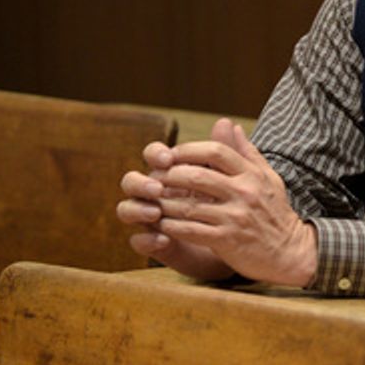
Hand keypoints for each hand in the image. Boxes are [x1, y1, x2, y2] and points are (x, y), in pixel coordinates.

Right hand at [118, 135, 232, 279]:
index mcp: (171, 172)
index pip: (154, 156)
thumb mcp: (229, 178)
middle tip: (158, 188)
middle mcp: (156, 193)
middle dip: (140, 183)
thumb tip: (225, 121)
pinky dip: (147, 240)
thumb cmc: (228, 203)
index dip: (155, 154)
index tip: (168, 158)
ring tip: (156, 213)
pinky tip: (163, 239)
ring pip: (127, 209)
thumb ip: (225, 152)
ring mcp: (152, 218)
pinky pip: (139, 241)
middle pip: (131, 181)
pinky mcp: (155, 243)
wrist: (237, 241)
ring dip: (137, 209)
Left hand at [147, 119, 318, 286]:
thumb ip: (247, 151)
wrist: (291, 252)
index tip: (171, 155)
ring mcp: (235, 217)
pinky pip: (191, 230)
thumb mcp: (268, 178)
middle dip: (170, 175)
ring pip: (189, 205)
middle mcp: (243, 192)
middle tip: (154, 178)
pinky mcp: (227, 240)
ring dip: (165, 203)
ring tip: (152, 201)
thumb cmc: (276, 213)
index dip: (188, 150)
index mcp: (251, 174)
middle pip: (197, 175)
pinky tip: (162, 224)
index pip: (216, 151)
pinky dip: (172, 227)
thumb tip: (229, 125)